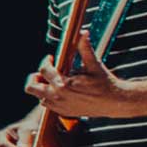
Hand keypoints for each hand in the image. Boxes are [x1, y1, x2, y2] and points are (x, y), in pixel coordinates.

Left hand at [25, 33, 139, 118]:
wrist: (115, 102)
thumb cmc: (105, 82)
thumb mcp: (94, 65)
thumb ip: (85, 49)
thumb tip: (82, 34)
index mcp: (64, 84)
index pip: (43, 70)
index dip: (46, 61)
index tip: (51, 58)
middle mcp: (58, 97)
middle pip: (31, 87)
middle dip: (35, 77)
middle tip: (43, 72)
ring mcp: (60, 106)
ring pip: (39, 96)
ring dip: (43, 87)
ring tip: (54, 80)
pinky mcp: (63, 112)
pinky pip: (47, 104)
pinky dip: (49, 96)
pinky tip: (61, 90)